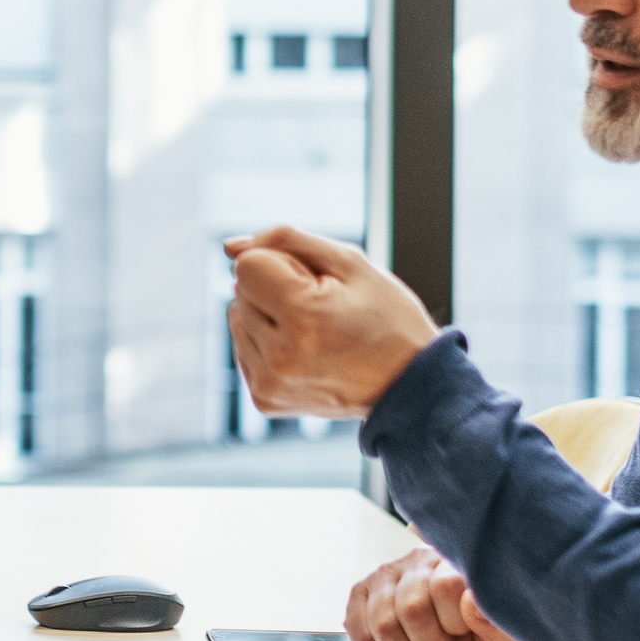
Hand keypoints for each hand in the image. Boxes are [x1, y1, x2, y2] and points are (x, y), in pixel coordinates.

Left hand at [222, 225, 440, 418]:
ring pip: (237, 318)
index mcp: (302, 319)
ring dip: (268, 315)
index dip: (283, 263)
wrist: (409, 386)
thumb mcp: (350, 263)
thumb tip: (230, 246)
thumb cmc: (387, 318)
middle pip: (240, 291)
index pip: (247, 265)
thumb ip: (285, 241)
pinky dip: (268, 342)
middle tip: (324, 309)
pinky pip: (244, 348)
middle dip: (276, 289)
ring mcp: (269, 384)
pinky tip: (305, 351)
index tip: (318, 283)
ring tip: (315, 331)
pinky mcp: (265, 399)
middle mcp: (279, 357)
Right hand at [344, 545, 525, 640]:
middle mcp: (420, 559)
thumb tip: (473, 600)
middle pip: (412, 607)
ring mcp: (386, 573)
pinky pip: (359, 631)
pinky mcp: (360, 592)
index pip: (445, 585)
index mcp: (457, 564)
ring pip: (383, 623)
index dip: (453, 621)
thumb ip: (493, 622)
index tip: (461, 631)